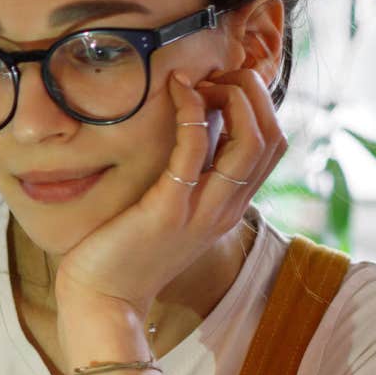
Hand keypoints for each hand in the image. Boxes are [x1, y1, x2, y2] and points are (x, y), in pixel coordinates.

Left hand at [51, 67, 286, 321]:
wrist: (103, 300)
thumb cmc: (126, 251)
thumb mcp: (171, 210)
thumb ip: (189, 176)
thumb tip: (192, 126)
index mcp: (229, 207)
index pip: (272, 145)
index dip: (258, 104)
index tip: (222, 83)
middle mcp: (225, 209)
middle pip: (272, 138)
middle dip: (253, 93)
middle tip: (216, 74)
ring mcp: (202, 211)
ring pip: (251, 143)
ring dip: (233, 98)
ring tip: (201, 78)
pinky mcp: (168, 210)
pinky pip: (195, 150)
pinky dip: (192, 113)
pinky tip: (177, 91)